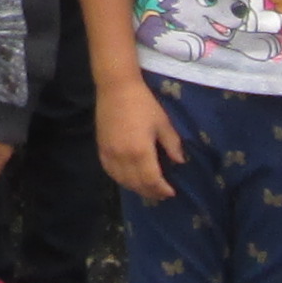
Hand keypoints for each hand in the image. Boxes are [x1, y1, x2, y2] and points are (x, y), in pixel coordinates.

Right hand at [93, 72, 185, 201]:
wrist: (116, 88)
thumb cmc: (143, 103)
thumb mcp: (163, 123)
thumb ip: (172, 144)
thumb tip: (180, 161)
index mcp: (141, 151)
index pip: (152, 180)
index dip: (161, 189)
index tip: (171, 192)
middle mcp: (123, 157)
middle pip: (137, 184)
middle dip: (150, 192)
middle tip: (161, 194)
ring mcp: (110, 154)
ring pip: (122, 180)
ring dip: (136, 188)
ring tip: (147, 189)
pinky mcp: (101, 149)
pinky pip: (110, 172)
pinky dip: (120, 179)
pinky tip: (128, 179)